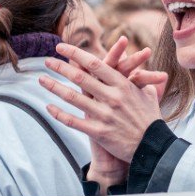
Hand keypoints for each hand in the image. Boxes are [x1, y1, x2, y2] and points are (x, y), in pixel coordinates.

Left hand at [39, 39, 163, 163]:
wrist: (153, 147)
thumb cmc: (151, 120)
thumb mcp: (149, 96)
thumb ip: (142, 81)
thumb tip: (141, 71)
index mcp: (123, 85)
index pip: (95, 64)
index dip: (76, 54)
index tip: (62, 47)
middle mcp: (112, 97)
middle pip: (80, 78)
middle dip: (60, 67)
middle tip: (47, 61)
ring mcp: (104, 115)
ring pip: (72, 98)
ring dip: (54, 87)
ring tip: (41, 80)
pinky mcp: (99, 132)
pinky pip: (73, 121)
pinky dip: (59, 114)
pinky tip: (48, 107)